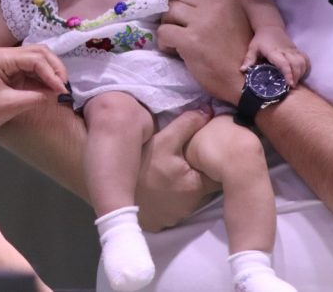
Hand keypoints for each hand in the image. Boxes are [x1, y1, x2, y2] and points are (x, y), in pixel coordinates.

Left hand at [0, 45, 68, 141]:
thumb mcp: (9, 105)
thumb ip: (35, 97)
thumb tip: (57, 93)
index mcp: (2, 58)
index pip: (35, 58)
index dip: (52, 73)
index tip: (62, 90)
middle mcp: (5, 55)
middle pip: (39, 53)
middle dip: (55, 68)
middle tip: (64, 87)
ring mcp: (7, 63)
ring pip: (37, 60)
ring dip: (50, 72)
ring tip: (60, 89)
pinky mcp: (9, 74)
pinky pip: (31, 71)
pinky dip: (43, 79)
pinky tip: (50, 90)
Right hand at [136, 108, 218, 231]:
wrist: (114, 193)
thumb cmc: (142, 165)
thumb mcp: (163, 140)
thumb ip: (188, 125)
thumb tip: (210, 111)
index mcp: (197, 185)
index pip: (218, 173)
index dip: (215, 160)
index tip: (209, 151)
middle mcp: (191, 205)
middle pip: (205, 185)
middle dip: (201, 172)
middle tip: (192, 158)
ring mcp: (177, 216)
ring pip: (191, 197)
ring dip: (187, 185)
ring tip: (176, 171)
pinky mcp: (164, 222)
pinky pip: (176, 206)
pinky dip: (174, 197)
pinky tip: (164, 187)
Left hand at [157, 0, 251, 104]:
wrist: (248, 82)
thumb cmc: (241, 55)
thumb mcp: (234, 21)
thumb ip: (215, 9)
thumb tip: (187, 5)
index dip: (185, 2)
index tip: (185, 16)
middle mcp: (214, 5)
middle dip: (173, 11)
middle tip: (176, 27)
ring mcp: (201, 22)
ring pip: (169, 11)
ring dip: (167, 25)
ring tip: (173, 39)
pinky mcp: (190, 40)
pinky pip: (163, 31)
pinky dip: (163, 42)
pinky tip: (172, 50)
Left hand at [244, 26, 309, 85]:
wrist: (270, 27)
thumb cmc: (260, 40)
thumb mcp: (252, 48)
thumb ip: (249, 59)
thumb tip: (243, 70)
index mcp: (274, 51)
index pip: (283, 63)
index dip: (288, 73)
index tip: (290, 84)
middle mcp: (286, 51)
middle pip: (296, 64)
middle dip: (296, 76)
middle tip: (291, 87)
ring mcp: (293, 51)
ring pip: (302, 62)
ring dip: (301, 73)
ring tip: (295, 82)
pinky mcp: (297, 51)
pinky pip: (306, 59)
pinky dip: (306, 67)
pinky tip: (302, 75)